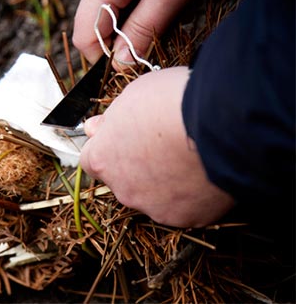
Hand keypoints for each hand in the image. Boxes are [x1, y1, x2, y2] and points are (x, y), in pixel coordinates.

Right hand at [73, 0, 202, 66]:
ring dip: (132, 27)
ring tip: (164, 16)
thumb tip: (121, 66)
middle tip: (154, 42)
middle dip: (121, 43)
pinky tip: (161, 2)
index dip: (105, 59)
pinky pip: (121, 1)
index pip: (86, 38)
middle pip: (95, 27)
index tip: (132, 67)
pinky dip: (139, 11)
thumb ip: (142, 30)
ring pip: (109, 16)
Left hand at [79, 67, 233, 227]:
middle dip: (137, 166)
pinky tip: (205, 173)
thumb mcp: (132, 95)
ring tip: (189, 158)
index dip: (109, 146)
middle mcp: (122, 189)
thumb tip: (97, 128)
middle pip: (123, 179)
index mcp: (103, 159)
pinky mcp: (186, 217)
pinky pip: (184, 206)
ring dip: (164, 182)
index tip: (124, 136)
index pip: (92, 159)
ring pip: (153, 196)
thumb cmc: (173, 102)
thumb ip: (111, 119)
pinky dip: (192, 194)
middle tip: (164, 145)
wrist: (220, 123)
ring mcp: (153, 206)